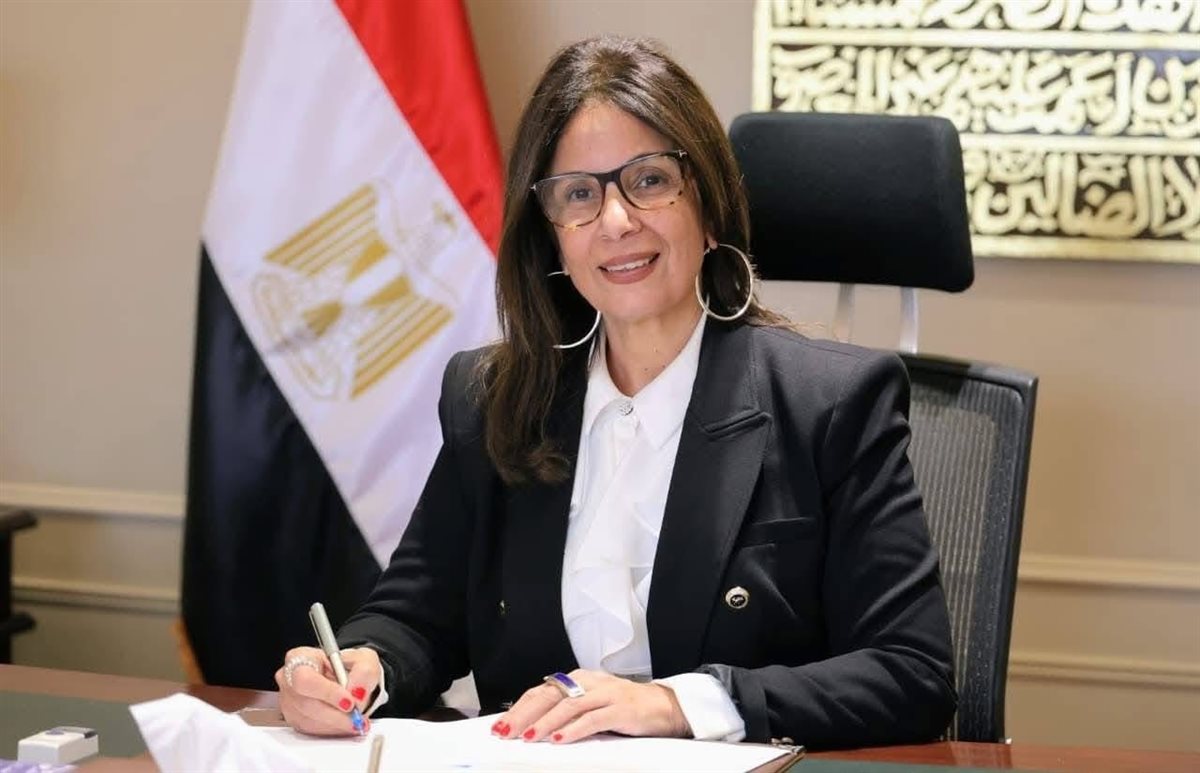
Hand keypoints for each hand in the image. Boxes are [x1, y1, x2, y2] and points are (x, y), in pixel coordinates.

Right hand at [275, 646, 381, 735]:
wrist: (346, 679)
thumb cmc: (348, 666)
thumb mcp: (363, 659)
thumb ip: (364, 672)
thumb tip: (358, 692)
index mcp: (300, 657)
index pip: (305, 678)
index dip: (327, 693)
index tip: (349, 702)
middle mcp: (289, 680)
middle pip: (305, 703)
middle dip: (335, 714)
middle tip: (356, 717)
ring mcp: (289, 702)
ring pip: (308, 720)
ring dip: (336, 724)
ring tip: (356, 722)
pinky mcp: (294, 719)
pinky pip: (311, 730)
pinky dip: (332, 730)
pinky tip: (345, 725)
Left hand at [492, 669, 689, 743]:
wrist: (662, 705)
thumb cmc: (623, 707)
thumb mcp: (590, 704)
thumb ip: (565, 709)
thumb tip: (530, 725)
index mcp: (578, 679)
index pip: (541, 691)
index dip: (519, 708)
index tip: (501, 725)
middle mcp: (588, 682)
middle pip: (550, 696)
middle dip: (524, 716)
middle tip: (506, 732)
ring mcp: (605, 694)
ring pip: (568, 706)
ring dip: (545, 723)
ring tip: (528, 737)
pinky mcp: (620, 708)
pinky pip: (593, 719)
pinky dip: (574, 729)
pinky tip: (560, 739)